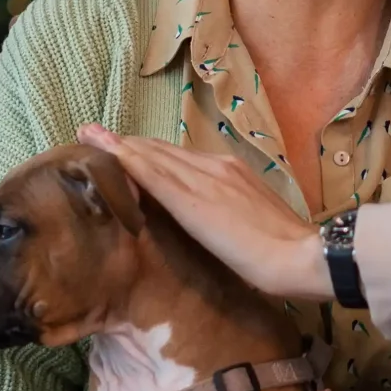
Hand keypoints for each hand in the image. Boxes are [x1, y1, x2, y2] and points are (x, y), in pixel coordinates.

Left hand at [79, 125, 331, 301]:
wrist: (302, 256)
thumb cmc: (286, 250)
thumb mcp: (253, 223)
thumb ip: (229, 216)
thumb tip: (213, 226)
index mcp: (230, 172)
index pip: (178, 158)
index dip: (147, 152)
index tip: (119, 148)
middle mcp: (215, 166)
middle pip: (160, 150)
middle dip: (125, 143)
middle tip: (90, 134)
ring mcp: (204, 178)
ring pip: (152, 155)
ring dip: (118, 145)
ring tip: (88, 134)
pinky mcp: (193, 199)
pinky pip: (154, 174)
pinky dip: (127, 160)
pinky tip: (106, 153)